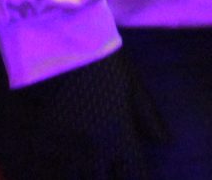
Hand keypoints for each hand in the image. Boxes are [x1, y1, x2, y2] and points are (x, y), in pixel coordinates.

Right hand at [17, 48, 162, 178]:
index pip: (136, 174)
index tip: (137, 177)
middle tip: (110, 174)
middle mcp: (96, 149)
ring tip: (89, 174)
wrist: (64, 44)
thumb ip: (149, 117)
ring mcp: (69, 148)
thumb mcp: (133, 85)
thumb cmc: (104, 61)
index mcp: (121, 136)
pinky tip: (64, 172)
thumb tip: (165, 141)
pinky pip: (51, 170)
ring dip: (85, 178)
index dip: (139, 179)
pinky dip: (58, 174)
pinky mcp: (45, 140)